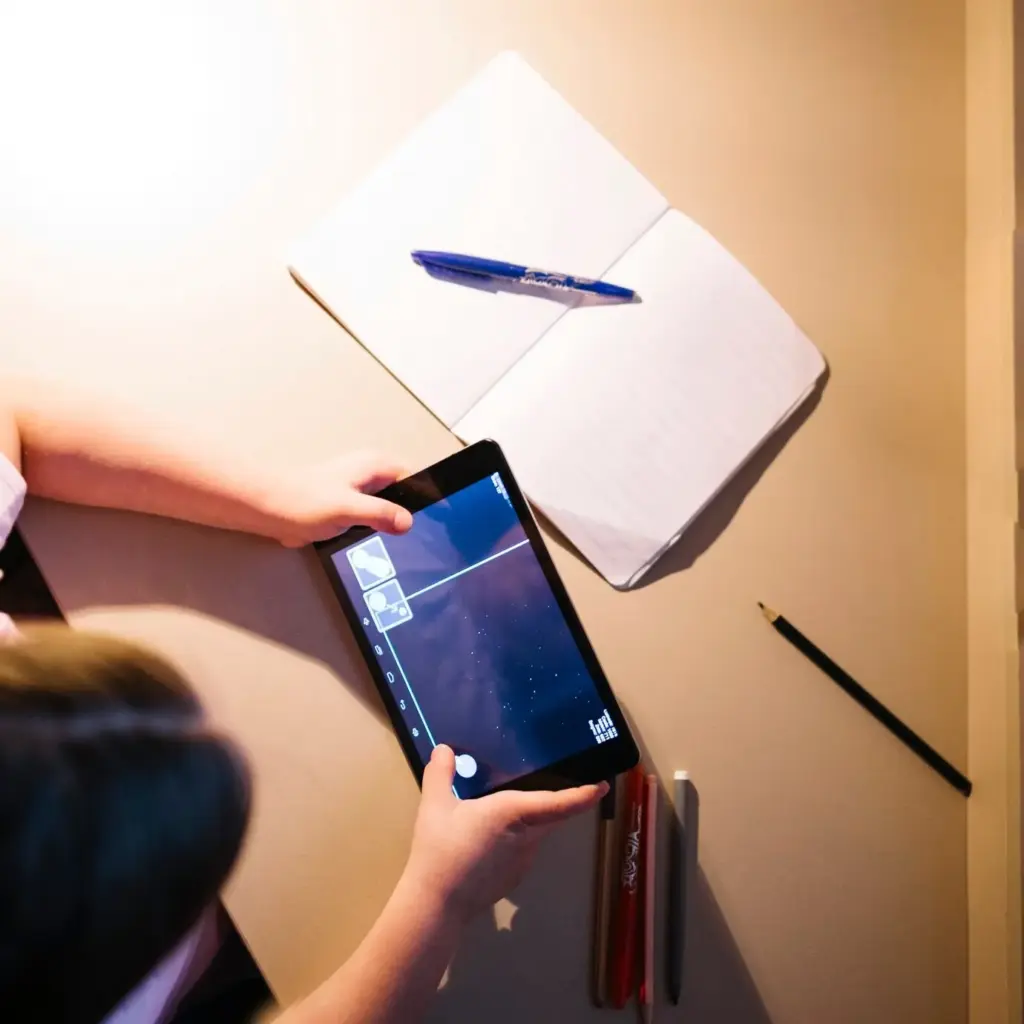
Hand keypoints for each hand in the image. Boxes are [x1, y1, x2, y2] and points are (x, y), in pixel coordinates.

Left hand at [263, 450, 413, 546]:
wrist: (267, 508)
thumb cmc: (302, 501)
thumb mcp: (349, 508)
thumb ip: (380, 514)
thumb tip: (407, 522)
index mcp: (374, 466)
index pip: (414, 478)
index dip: (427, 497)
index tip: (438, 519)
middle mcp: (368, 474)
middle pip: (403, 494)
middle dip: (409, 514)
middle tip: (419, 538)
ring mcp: (357, 490)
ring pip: (387, 508)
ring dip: (391, 525)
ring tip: (400, 545)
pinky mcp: (346, 506)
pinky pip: (371, 518)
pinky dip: (375, 530)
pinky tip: (376, 546)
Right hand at [402, 745, 606, 923]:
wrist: (436, 904)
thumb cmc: (439, 851)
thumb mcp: (434, 806)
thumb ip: (440, 774)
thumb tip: (443, 749)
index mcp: (512, 813)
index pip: (558, 802)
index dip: (583, 794)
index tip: (602, 785)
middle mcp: (526, 836)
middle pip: (551, 815)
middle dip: (557, 800)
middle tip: (555, 781)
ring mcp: (522, 860)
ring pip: (536, 832)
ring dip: (530, 820)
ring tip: (503, 811)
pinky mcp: (514, 877)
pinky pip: (523, 849)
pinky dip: (516, 839)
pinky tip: (489, 840)